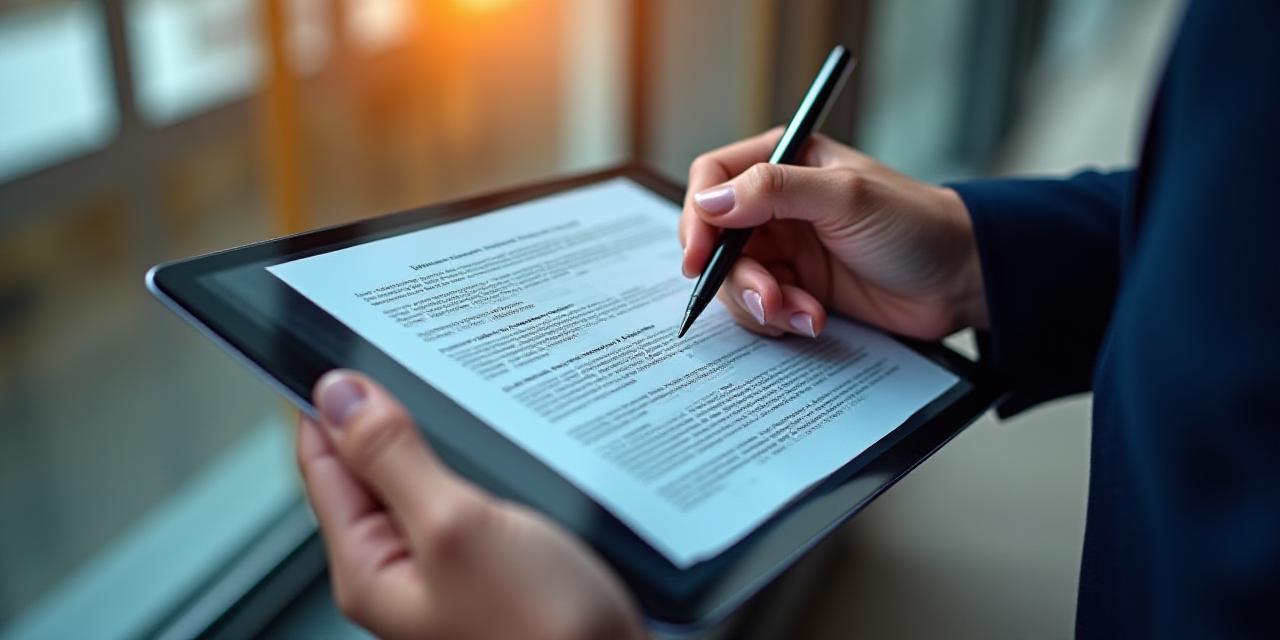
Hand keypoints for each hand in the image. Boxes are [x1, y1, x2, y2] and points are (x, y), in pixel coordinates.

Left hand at [296, 370, 644, 639]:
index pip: (322, 463)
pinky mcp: (500, 561)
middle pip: (373, 468)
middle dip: (389, 410)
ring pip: (428, 476)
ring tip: (463, 384)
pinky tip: (506, 438)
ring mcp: (453, 566)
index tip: (351, 345)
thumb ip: (392, 459)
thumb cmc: (546, 633)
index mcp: (368, 567)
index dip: (331, 401)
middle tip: (413, 349)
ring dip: (442, 432)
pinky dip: (481, 459)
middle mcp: (404, 569)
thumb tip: (341, 396)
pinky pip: (472, 495)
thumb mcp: (455, 527)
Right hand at [679, 128, 986, 339]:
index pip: (713, 179)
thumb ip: (775, 190)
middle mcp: (777, 204)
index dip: (698, 217)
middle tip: (766, 299)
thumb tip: (712, 201)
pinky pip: (762, 308)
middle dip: (736, 276)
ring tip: (804, 313)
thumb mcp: (845, 197)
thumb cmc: (915, 224)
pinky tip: (814, 320)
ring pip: (736, 280)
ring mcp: (786, 250)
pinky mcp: (798, 288)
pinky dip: (780, 319)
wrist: (959, 280)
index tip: (698, 256)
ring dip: (762, 304)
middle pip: (717, 240)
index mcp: (784, 161)